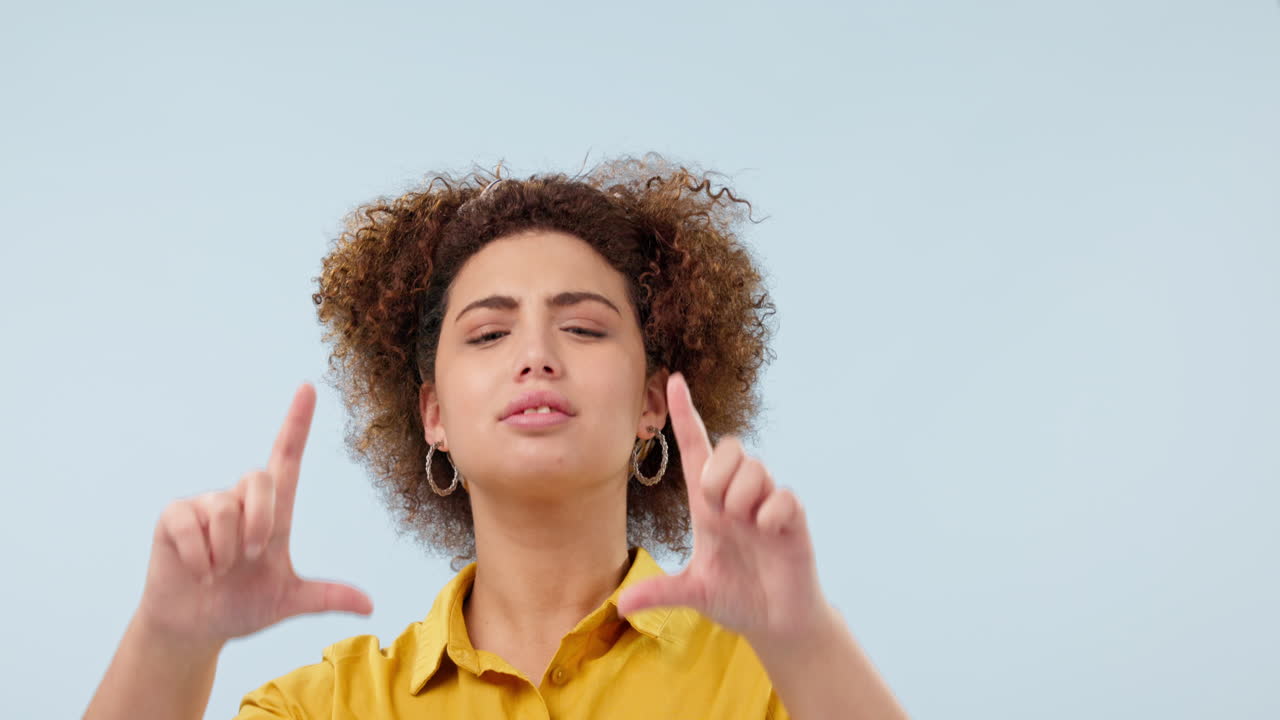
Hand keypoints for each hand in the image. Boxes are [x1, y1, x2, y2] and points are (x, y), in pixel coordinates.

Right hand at [135, 383, 372, 647]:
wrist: (196, 626)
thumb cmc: (241, 606)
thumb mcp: (286, 602)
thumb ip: (325, 597)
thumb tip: (369, 606)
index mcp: (273, 513)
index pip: (287, 458)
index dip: (296, 423)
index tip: (308, 387)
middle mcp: (239, 500)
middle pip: (258, 478)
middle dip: (259, 522)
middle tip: (251, 557)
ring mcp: (205, 504)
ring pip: (223, 508)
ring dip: (225, 551)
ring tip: (218, 571)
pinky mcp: (174, 516)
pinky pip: (189, 524)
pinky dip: (197, 556)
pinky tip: (196, 571)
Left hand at [617, 373, 829, 648]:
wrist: (776, 620)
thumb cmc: (736, 597)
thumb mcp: (693, 593)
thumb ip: (660, 592)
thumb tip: (621, 606)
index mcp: (707, 505)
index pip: (695, 448)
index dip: (684, 415)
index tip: (675, 380)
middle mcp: (737, 496)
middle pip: (729, 446)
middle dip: (718, 471)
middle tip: (718, 508)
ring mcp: (766, 504)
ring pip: (755, 467)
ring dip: (743, 496)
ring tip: (746, 527)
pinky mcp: (792, 518)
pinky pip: (783, 495)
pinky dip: (771, 514)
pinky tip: (769, 534)